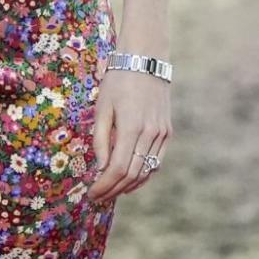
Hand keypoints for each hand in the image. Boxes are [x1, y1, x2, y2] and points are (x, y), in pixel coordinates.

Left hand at [88, 66, 170, 202]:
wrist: (145, 60)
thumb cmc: (118, 82)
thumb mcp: (102, 108)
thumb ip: (101, 140)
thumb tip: (100, 168)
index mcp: (132, 128)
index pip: (118, 169)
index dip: (104, 185)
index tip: (92, 194)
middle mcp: (151, 134)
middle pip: (133, 175)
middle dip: (114, 190)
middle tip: (98, 198)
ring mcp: (162, 134)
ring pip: (147, 171)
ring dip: (128, 186)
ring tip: (111, 192)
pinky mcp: (167, 132)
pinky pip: (156, 161)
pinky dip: (143, 175)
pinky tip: (129, 180)